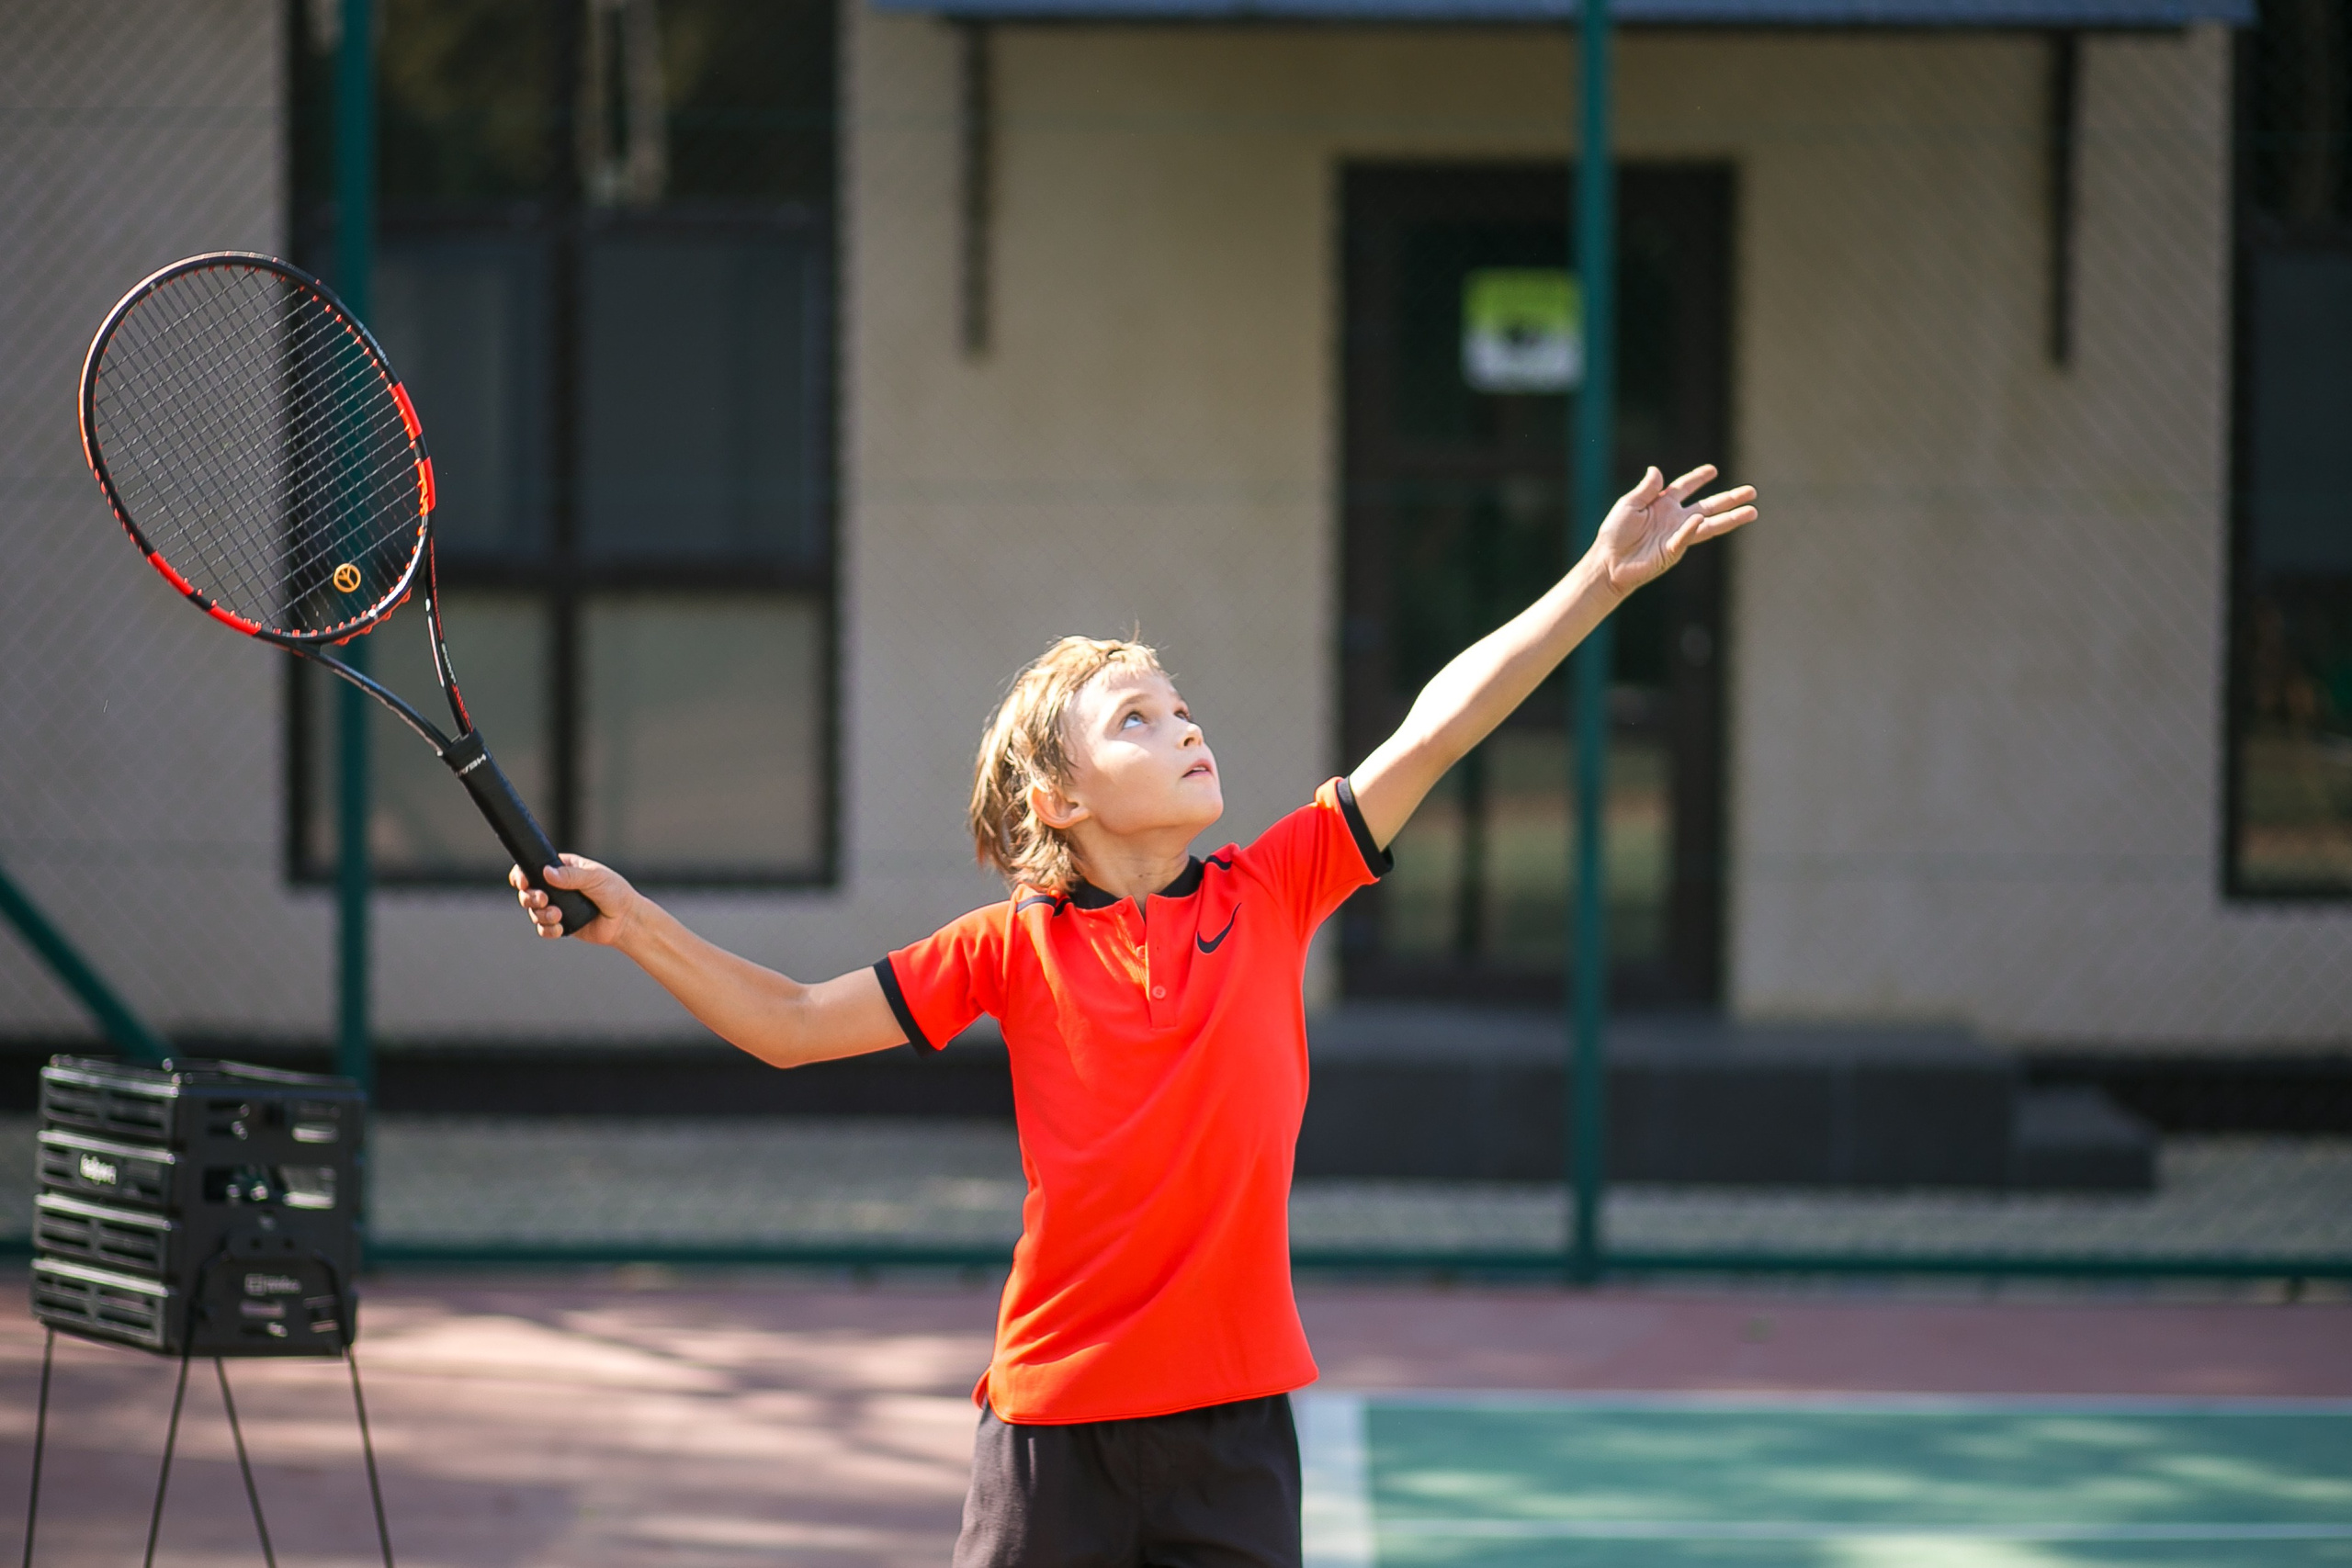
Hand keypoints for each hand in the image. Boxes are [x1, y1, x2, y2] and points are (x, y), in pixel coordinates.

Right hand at [510, 853, 635, 945]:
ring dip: (540, 914)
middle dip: (529, 897)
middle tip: (543, 900)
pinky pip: (543, 929)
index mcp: (563, 868)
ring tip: (557, 915)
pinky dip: (547, 929)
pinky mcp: (561, 924)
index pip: (532, 868)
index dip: (521, 875)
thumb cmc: (615, 892)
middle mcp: (556, 887)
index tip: (523, 882)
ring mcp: (557, 906)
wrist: (626, 920)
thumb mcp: (595, 878)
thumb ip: (572, 876)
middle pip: (527, 892)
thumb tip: (547, 873)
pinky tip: (559, 927)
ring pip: (533, 911)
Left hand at [1591, 463, 1757, 595]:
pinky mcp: (1672, 551)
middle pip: (1709, 506)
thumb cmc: (1615, 533)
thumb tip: (1656, 469)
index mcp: (1663, 504)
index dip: (1698, 479)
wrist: (1608, 561)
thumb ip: (1646, 489)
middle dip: (1730, 499)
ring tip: (1752, 512)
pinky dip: (1691, 529)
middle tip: (1751, 491)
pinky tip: (1700, 520)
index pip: (1685, 487)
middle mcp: (1675, 518)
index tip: (1713, 470)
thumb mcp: (1629, 504)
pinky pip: (1685, 538)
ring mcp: (1677, 535)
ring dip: (1731, 518)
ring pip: (1710, 525)